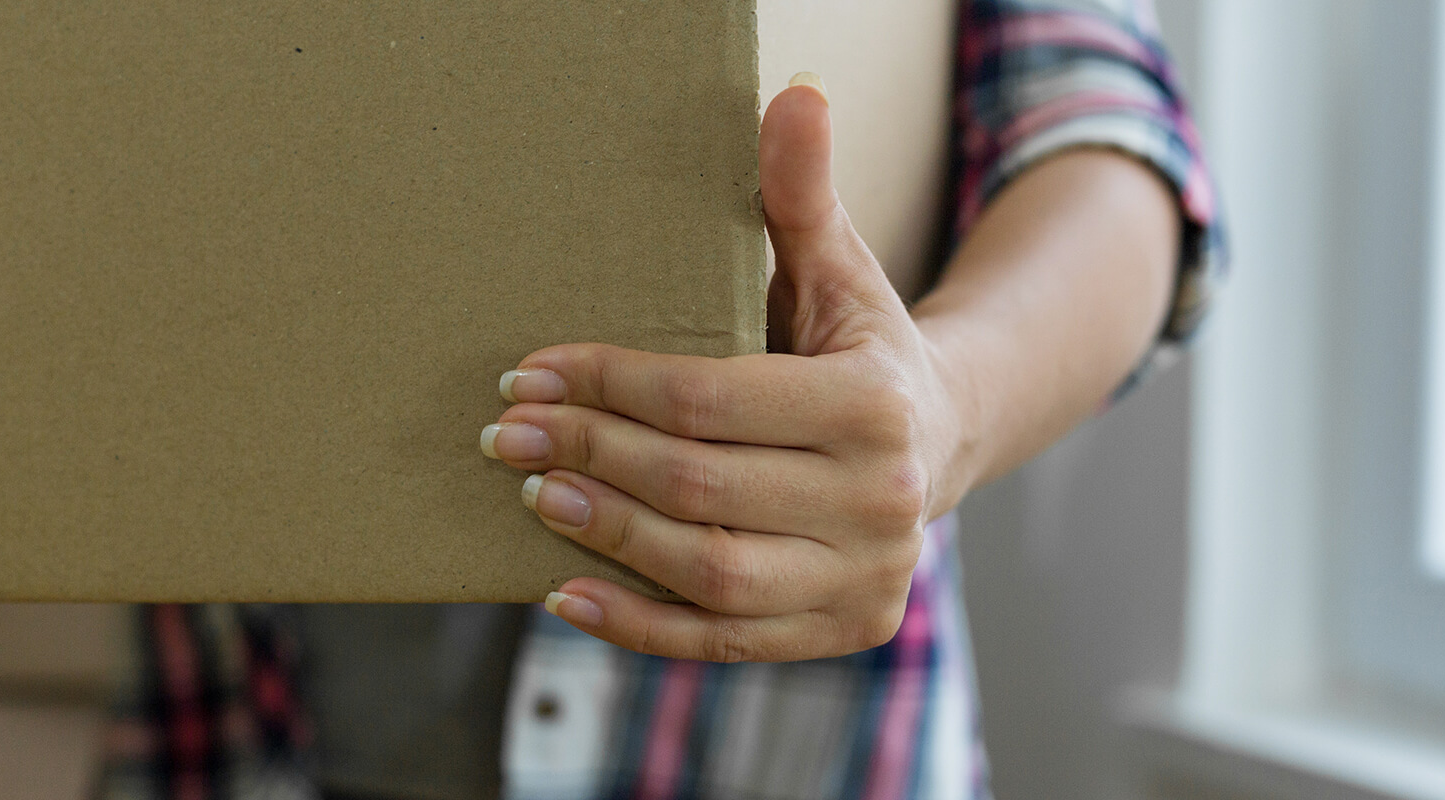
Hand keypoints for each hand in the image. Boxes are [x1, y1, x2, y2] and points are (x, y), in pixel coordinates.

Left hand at [479, 77, 973, 661]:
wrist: (936, 437)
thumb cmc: (856, 344)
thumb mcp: (835, 263)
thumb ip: (801, 190)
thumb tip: (793, 95)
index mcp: (877, 405)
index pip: (710, 400)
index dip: (608, 385)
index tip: (529, 373)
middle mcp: (884, 501)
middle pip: (700, 486)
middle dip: (589, 455)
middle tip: (507, 434)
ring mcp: (867, 579)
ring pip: (708, 571)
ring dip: (605, 536)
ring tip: (534, 496)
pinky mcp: (845, 631)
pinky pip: (723, 643)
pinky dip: (638, 625)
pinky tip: (565, 590)